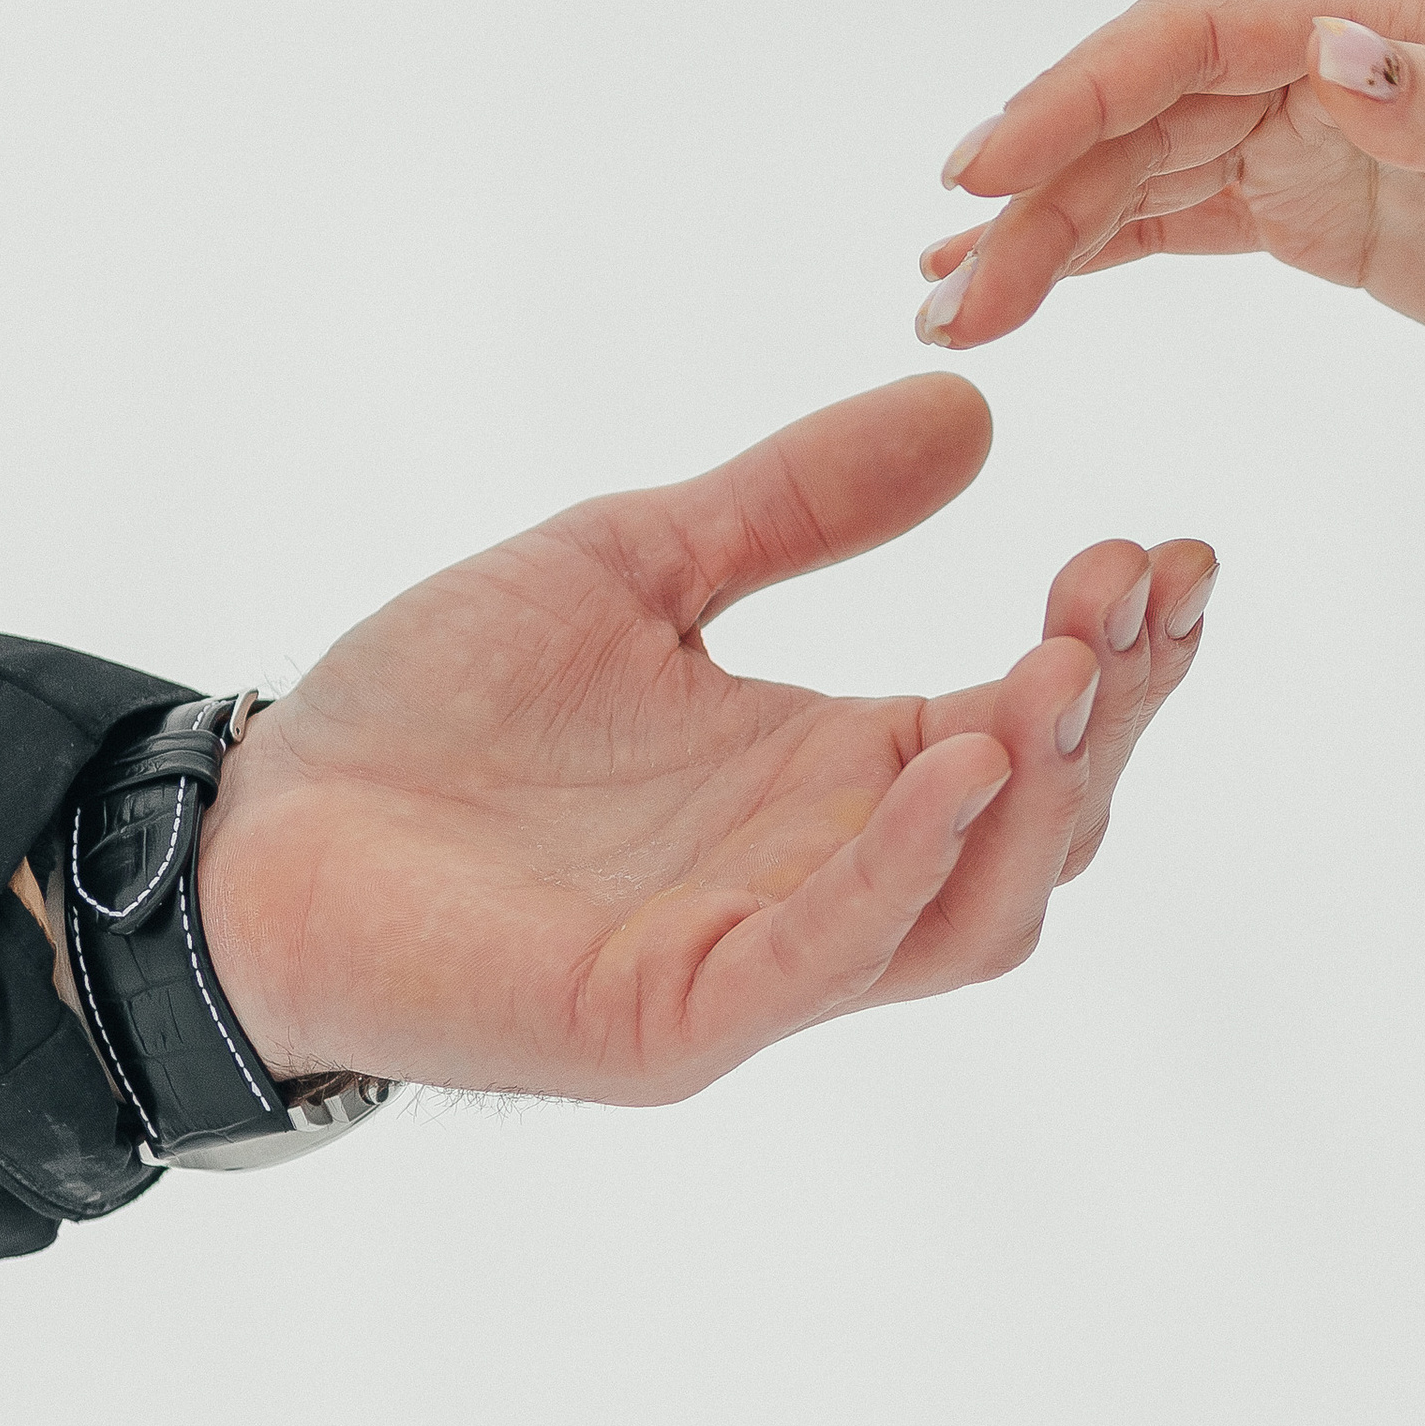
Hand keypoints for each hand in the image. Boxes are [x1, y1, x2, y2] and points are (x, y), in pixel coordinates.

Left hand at [193, 376, 1215, 1103]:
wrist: (258, 827)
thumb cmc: (439, 712)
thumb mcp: (639, 562)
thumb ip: (795, 503)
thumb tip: (970, 410)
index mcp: (833, 774)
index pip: (1023, 721)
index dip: (1112, 648)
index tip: (1166, 548)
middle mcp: (828, 873)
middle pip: (1038, 821)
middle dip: (1108, 710)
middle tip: (1131, 583)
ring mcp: (764, 957)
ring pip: (971, 912)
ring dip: (1039, 795)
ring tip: (1059, 664)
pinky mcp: (679, 1015)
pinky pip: (825, 953)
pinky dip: (900, 865)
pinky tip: (948, 755)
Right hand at [913, 0, 1424, 422]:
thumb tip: (1326, 47)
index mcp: (1391, 7)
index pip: (1197, 29)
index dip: (1080, 91)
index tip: (985, 172)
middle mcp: (1334, 49)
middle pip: (1145, 104)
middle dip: (1036, 191)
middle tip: (949, 295)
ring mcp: (1315, 126)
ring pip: (1143, 167)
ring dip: (1043, 234)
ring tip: (950, 314)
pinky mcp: (1314, 203)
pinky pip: (1178, 215)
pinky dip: (1094, 248)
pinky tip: (1018, 286)